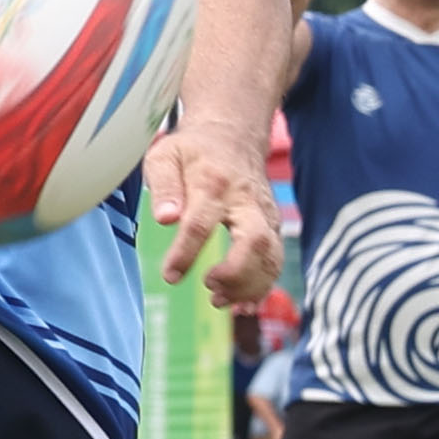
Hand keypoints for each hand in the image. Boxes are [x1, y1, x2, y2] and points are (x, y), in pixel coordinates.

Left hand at [149, 124, 282, 305]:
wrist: (234, 137)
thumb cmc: (194, 151)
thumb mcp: (166, 155)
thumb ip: (163, 185)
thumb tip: (165, 218)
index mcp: (214, 183)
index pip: (201, 222)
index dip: (186, 253)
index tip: (170, 276)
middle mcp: (247, 201)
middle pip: (255, 241)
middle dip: (236, 272)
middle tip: (210, 288)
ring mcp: (266, 215)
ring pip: (272, 256)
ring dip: (249, 285)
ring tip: (219, 299)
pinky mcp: (273, 228)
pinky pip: (275, 261)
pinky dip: (262, 286)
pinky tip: (239, 301)